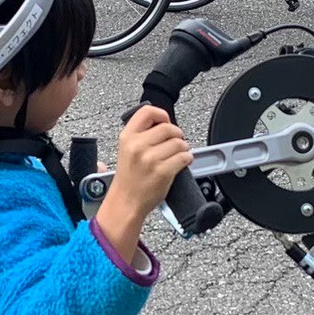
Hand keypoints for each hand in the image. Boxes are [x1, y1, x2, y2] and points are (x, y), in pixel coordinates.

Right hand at [94, 105, 191, 254]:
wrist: (126, 202)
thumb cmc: (128, 179)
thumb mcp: (126, 150)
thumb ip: (141, 135)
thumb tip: (164, 124)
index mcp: (127, 137)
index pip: (147, 112)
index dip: (161, 114)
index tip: (166, 122)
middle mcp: (138, 146)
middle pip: (168, 127)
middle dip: (177, 134)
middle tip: (177, 141)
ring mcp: (150, 159)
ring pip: (179, 143)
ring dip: (184, 148)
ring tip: (179, 154)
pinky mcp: (163, 171)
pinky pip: (184, 157)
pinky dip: (187, 159)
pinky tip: (181, 162)